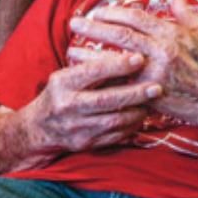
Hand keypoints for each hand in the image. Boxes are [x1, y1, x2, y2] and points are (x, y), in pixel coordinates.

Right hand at [23, 51, 163, 156]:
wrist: (40, 128)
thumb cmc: (60, 94)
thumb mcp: (67, 76)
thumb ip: (91, 68)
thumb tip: (125, 54)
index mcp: (62, 83)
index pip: (93, 72)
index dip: (117, 65)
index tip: (139, 58)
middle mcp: (68, 106)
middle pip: (107, 99)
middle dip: (135, 93)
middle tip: (156, 86)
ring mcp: (77, 127)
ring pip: (114, 120)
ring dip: (137, 111)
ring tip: (151, 102)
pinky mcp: (86, 143)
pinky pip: (114, 135)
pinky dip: (131, 126)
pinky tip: (141, 116)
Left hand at [69, 0, 197, 133]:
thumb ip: (185, 12)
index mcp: (171, 34)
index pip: (135, 17)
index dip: (114, 12)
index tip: (98, 11)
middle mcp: (160, 52)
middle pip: (120, 35)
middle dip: (94, 27)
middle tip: (74, 22)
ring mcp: (153, 74)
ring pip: (115, 60)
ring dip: (91, 54)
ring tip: (71, 50)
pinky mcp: (149, 94)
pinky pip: (121, 84)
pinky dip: (103, 79)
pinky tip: (88, 77)